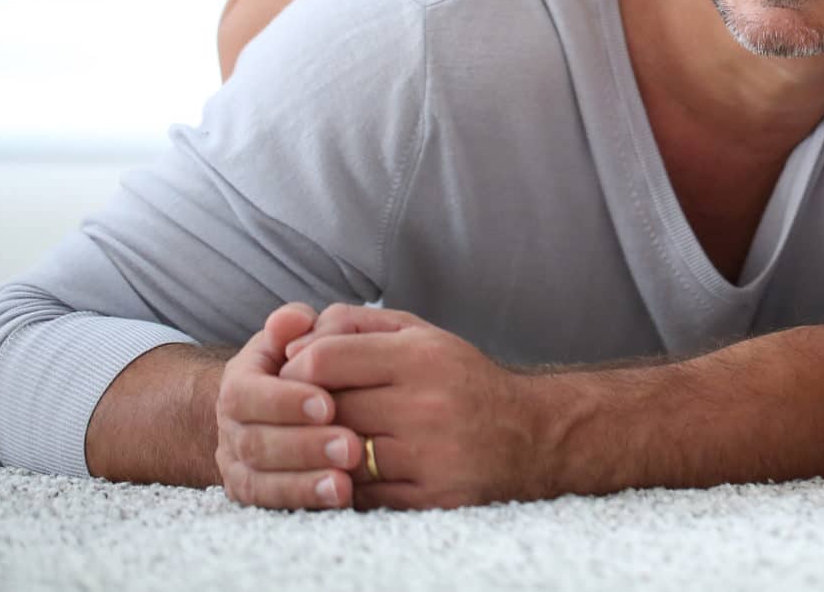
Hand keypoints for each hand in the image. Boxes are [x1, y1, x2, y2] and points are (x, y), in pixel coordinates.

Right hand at [214, 303, 361, 509]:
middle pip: (256, 442)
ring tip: (345, 480)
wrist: (279, 405)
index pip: (247, 394)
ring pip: (261, 479)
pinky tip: (340, 497)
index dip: (284, 401)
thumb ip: (295, 324)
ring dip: (304, 480)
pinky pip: (272, 503)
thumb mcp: (294, 337)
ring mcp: (238, 463)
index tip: (327, 404)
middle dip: (304, 445)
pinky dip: (304, 500)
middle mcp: (230, 427)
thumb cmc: (300, 363)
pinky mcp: (253, 492)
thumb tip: (294, 319)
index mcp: (238, 384)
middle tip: (350, 445)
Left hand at [278, 304, 539, 509]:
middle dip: (306, 411)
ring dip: (325, 450)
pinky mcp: (431, 498)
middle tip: (305, 411)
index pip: (324, 359)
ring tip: (328, 439)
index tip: (295, 375)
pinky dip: (348, 483)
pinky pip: (362, 495)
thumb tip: (293, 342)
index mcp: (421, 356)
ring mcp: (429, 456)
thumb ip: (356, 325)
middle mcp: (426, 404)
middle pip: (327, 409)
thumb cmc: (461, 379)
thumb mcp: (420, 334)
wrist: (530, 434)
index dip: (295, 367)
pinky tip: (354, 469)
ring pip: (339, 455)